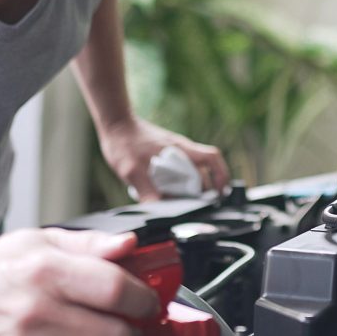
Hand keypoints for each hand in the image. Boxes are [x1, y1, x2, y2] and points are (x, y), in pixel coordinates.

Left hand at [98, 116, 230, 201]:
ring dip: (190, 187)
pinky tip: (166, 193)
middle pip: (203, 170)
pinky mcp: (164, 154)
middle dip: (204, 189)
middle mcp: (181, 150)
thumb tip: (157, 212)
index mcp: (181, 150)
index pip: (212, 158)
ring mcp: (173, 151)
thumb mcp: (132, 170)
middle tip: (198, 207)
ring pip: (191, 171)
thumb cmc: (124, 142)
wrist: (114, 124)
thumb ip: (145, 191)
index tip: (221, 193)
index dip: (222, 175)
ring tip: (182, 204)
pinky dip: (177, 183)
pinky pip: (178, 170)